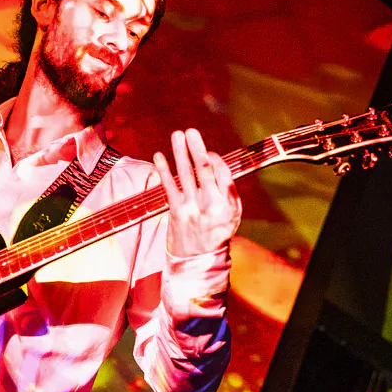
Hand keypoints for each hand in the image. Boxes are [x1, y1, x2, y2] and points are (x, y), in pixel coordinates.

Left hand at [153, 129, 240, 257]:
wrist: (198, 260)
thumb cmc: (217, 232)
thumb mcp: (232, 215)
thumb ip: (228, 191)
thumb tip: (218, 163)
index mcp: (228, 204)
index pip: (222, 173)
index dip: (214, 159)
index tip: (207, 152)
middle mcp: (210, 205)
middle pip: (204, 170)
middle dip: (196, 148)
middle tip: (190, 131)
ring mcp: (191, 208)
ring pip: (185, 174)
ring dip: (180, 152)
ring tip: (177, 135)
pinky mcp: (176, 212)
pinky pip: (169, 186)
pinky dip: (164, 170)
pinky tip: (159, 156)